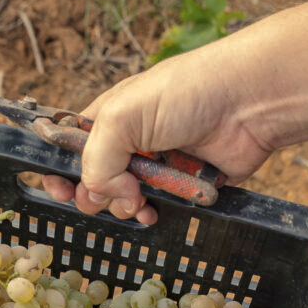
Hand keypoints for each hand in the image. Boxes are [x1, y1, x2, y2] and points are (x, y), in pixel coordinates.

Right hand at [38, 42, 276, 223]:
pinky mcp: (182, 184)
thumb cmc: (186, 93)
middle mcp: (129, 141)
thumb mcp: (124, 115)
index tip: (59, 188)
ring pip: (124, 200)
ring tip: (136, 202)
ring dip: (124, 207)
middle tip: (107, 195)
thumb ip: (97, 158)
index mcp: (108, 117)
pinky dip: (152, 213)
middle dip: (94, 194)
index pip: (69, 148)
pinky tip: (152, 212)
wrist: (247, 105)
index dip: (60, 170)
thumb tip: (100, 194)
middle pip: (94, 181)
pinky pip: (158, 207)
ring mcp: (155, 164)